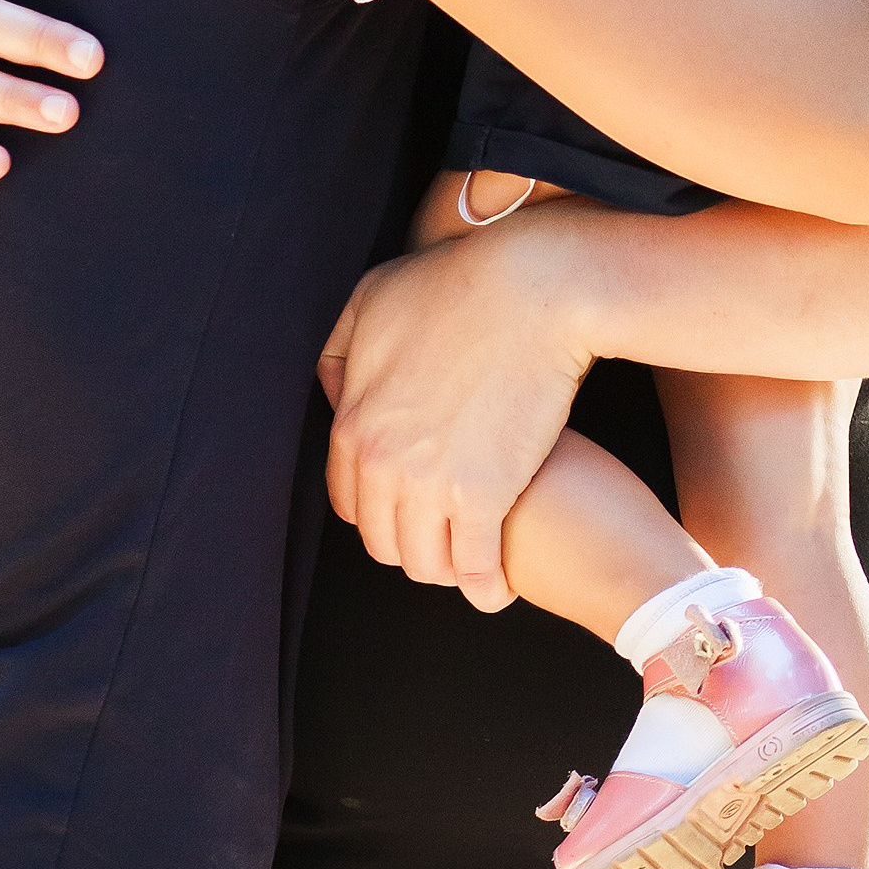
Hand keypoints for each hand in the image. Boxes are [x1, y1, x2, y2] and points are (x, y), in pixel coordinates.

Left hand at [320, 209, 595, 613]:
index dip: (378, 510)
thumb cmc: (459, 281)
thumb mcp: (375, 297)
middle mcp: (382, 463)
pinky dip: (483, 587)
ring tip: (468, 561)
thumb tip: (334, 392)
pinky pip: (474, 568)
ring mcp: (430, 484)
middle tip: (441, 537)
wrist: (534, 288)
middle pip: (383, 540)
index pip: (348, 501)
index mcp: (353, 422)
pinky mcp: (484, 497)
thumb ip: (342, 350)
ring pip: (425, 562)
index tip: (406, 509)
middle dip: (409, 543)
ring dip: (444, 568)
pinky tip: (494, 587)